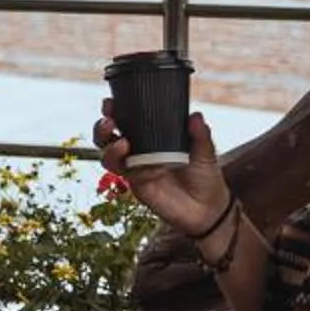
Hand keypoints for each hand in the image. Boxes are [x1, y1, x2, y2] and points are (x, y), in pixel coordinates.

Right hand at [94, 101, 229, 242]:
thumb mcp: (206, 151)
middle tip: (109, 121)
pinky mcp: (138, 187)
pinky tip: (148, 167)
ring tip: (123, 143)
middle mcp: (138, 152)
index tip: (111, 103)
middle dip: (101, 128)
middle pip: (107, 138)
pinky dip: (134, 169)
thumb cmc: (204, 175)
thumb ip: (200, 134)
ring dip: (110, 149)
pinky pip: (128, 176)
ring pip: (109, 158)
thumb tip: (195, 116)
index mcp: (151, 137)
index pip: (126, 121)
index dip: (114, 111)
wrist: (208, 208)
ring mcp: (136, 169)